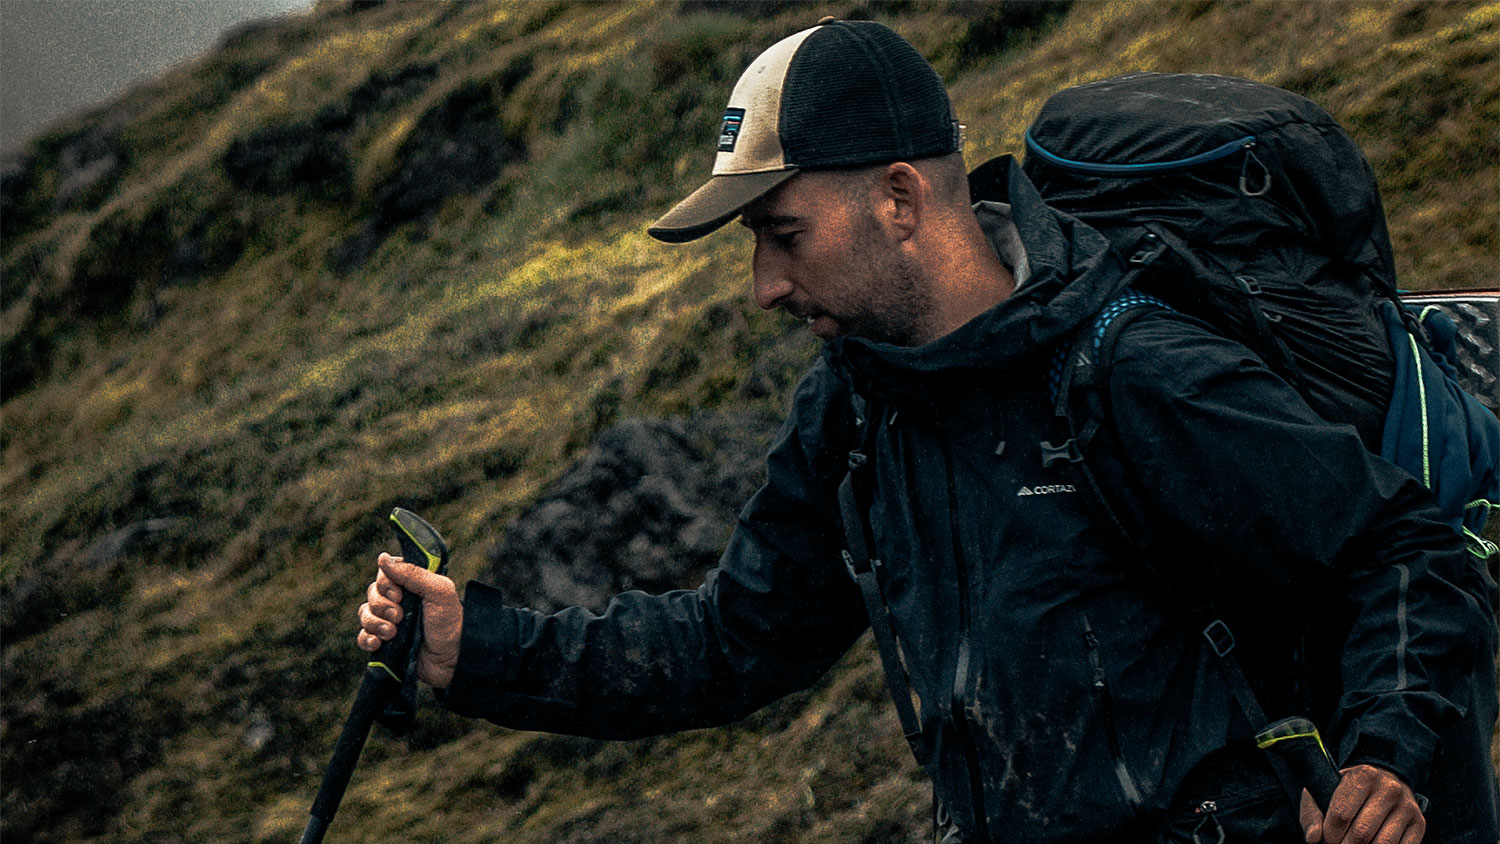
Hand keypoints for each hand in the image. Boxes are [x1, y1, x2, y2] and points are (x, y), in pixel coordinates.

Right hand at [357, 552, 461, 688]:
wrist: (452, 661)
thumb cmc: (451, 624)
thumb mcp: (439, 592)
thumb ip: (413, 573)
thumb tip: (382, 558)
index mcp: (412, 585)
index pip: (385, 574)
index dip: (386, 584)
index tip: (399, 596)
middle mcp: (399, 602)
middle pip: (372, 594)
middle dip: (382, 607)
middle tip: (400, 617)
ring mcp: (390, 622)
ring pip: (365, 614)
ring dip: (376, 624)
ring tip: (393, 633)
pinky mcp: (384, 643)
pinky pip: (363, 637)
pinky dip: (367, 639)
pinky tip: (378, 644)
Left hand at [1300, 764, 1424, 843]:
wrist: (1383, 781)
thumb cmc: (1348, 790)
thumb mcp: (1324, 792)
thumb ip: (1312, 813)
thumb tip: (1313, 838)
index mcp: (1363, 776)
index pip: (1341, 814)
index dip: (1330, 834)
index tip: (1327, 839)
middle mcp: (1389, 789)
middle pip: (1361, 833)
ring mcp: (1407, 807)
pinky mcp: (1419, 823)